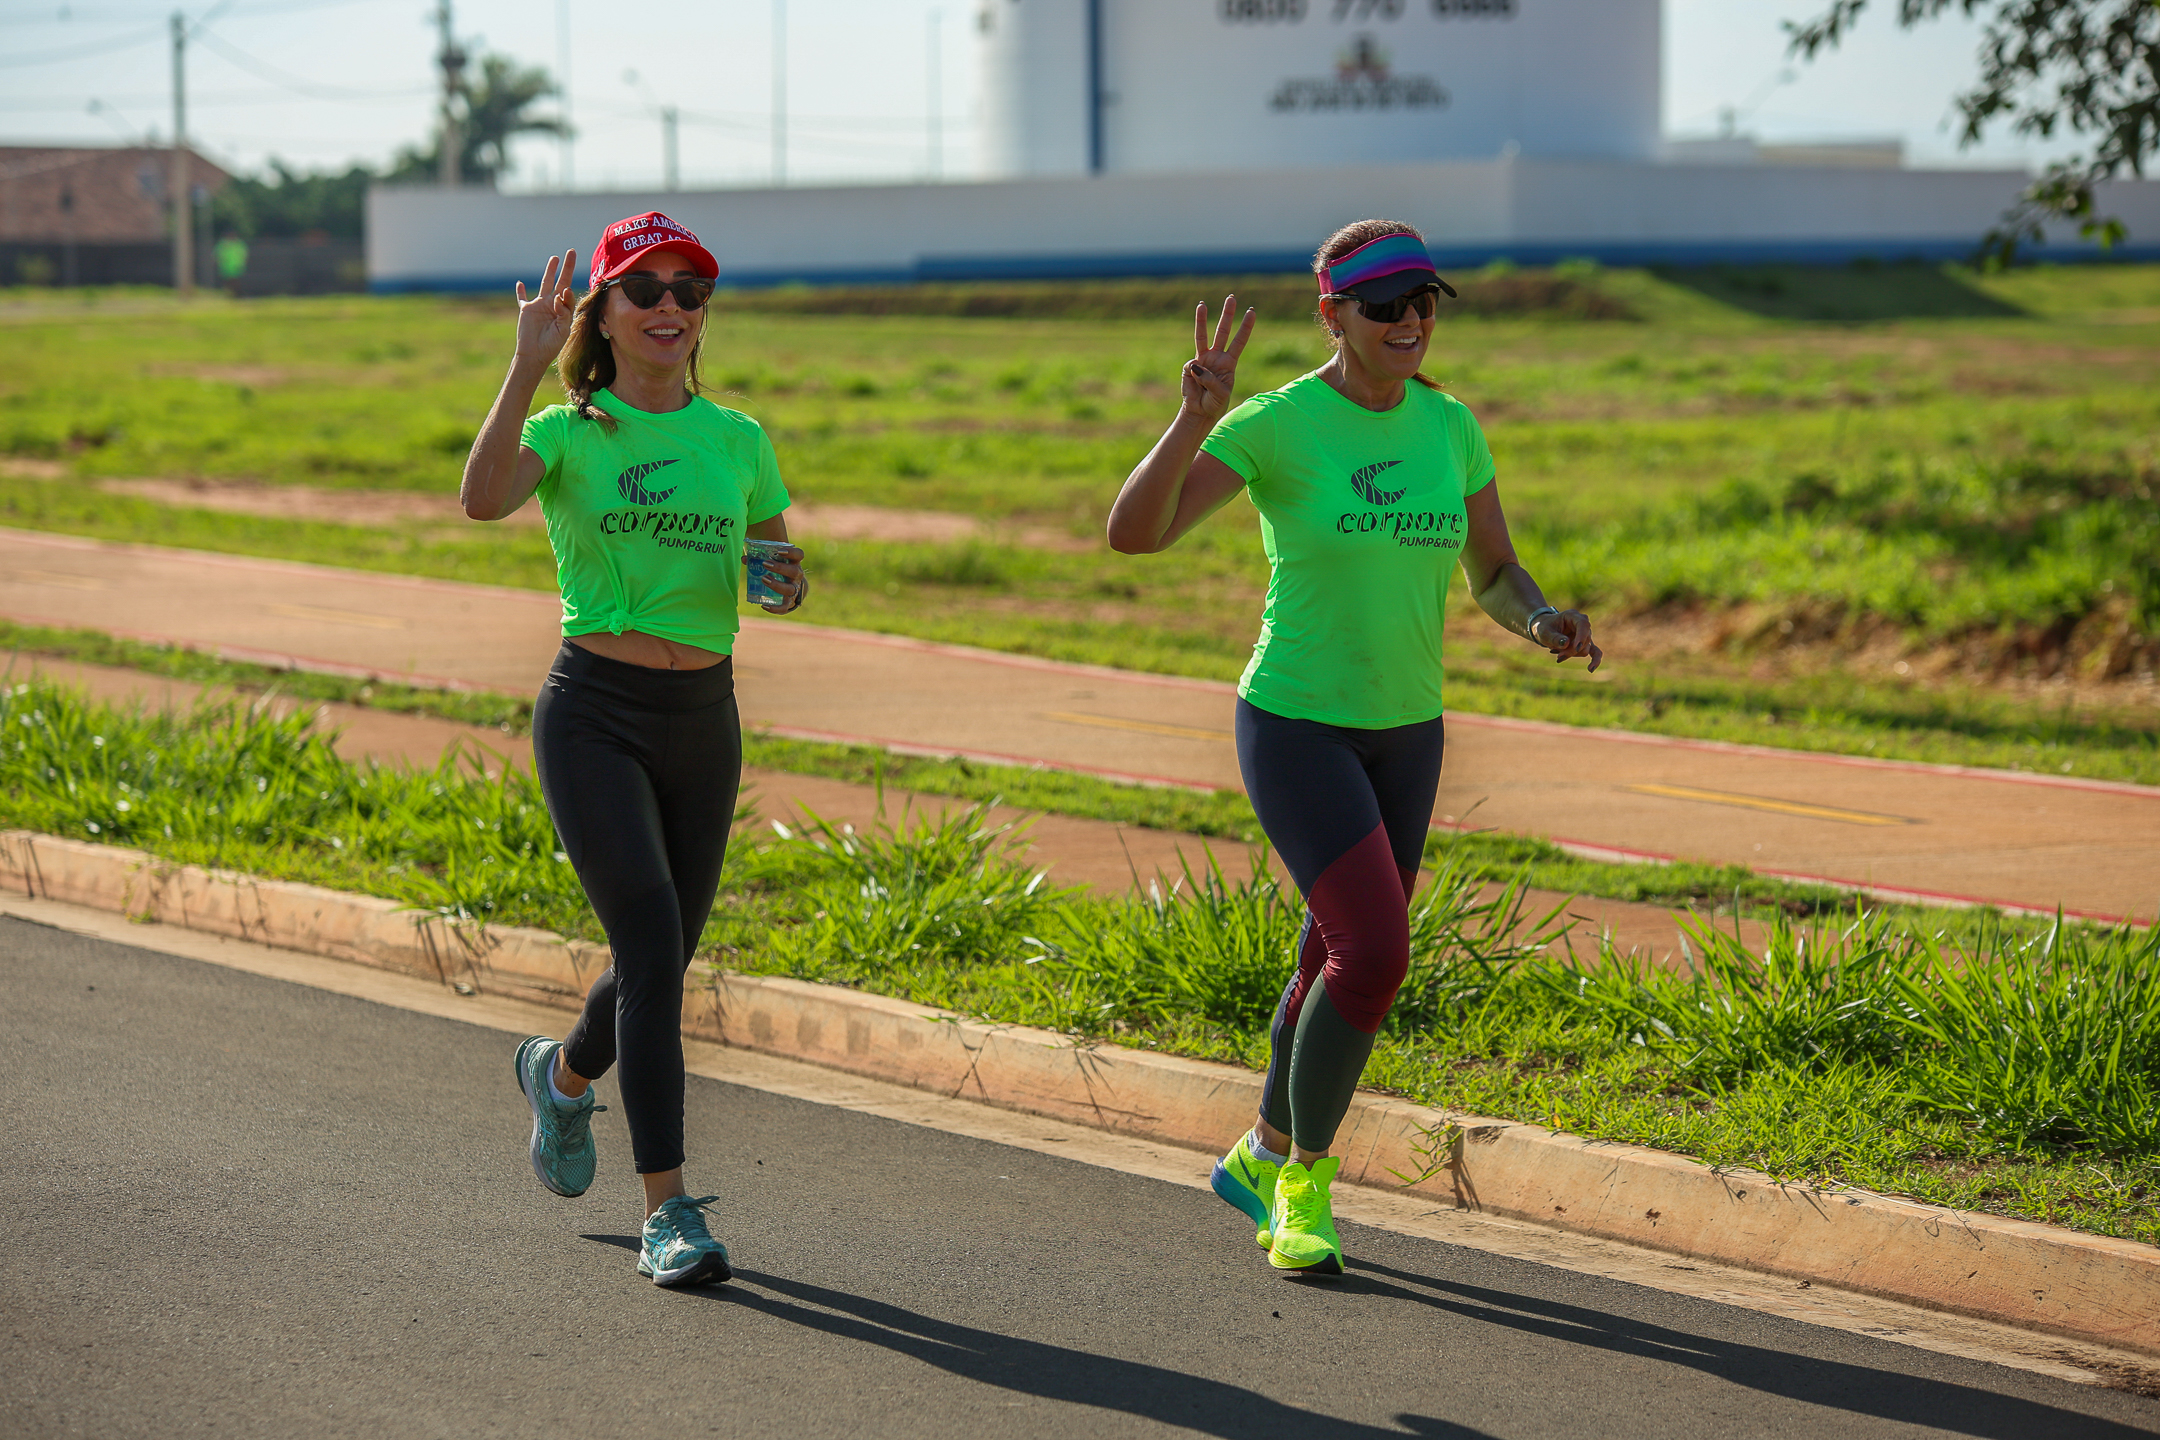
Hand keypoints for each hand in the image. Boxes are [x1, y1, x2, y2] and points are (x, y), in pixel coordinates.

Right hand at [514, 250, 578, 361]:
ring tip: (555, 258)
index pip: (568, 295)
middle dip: (566, 267)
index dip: (567, 294)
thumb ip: (564, 311)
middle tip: (571, 251)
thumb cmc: (551, 345)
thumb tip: (562, 293)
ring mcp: (539, 306)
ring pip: (545, 283)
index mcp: (564, 310)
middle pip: (561, 281)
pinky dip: (520, 291)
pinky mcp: (526, 309)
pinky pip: (522, 298)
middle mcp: (553, 305)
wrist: (534, 355)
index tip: (564, 294)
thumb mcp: (563, 329)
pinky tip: (519, 283)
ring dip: (550, 271)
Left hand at [754, 543, 805, 613]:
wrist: (792, 587)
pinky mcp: (789, 602)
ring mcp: (795, 590)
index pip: (799, 555)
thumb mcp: (773, 563)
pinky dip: (775, 608)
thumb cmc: (780, 571)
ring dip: (777, 585)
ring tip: (763, 579)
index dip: (791, 552)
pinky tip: (764, 606)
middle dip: (780, 568)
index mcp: (794, 563)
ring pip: (790, 589)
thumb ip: (759, 560)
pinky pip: (785, 607)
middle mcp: (797, 576)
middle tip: (765, 564)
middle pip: (794, 571)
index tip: (779, 551)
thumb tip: (744, 559)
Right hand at [1180, 295, 1254, 423]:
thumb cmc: (1215, 403)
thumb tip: (1195, 365)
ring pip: (1203, 336)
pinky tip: (1196, 386)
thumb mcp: (1220, 394)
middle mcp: (1217, 357)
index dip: (1245, 327)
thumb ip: (1210, 380)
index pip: (1239, 341)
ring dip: (1202, 320)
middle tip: (1232, 298)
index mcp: (1229, 363)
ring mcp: (1203, 360)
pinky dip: (1194, 377)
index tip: (1251, 312)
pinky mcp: (1190, 367)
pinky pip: (1192, 366)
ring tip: (1202, 304)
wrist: (1200, 412)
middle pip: (1223, 331)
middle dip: (1227, 315)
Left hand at [1531, 609, 1602, 672]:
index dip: (1581, 636)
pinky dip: (1595, 660)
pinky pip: (1595, 653)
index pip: (1583, 624)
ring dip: (1572, 654)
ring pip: (1585, 649)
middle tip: (1558, 657)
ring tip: (1558, 655)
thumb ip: (1554, 638)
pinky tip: (1590, 669)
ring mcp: (1585, 634)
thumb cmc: (1544, 628)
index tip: (1576, 647)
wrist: (1544, 630)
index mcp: (1572, 616)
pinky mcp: (1585, 644)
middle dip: (1571, 650)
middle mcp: (1582, 624)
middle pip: (1584, 640)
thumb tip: (1567, 644)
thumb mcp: (1544, 632)